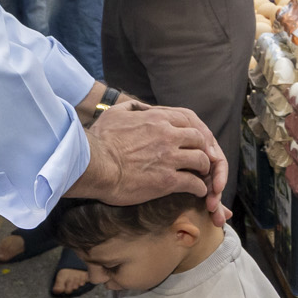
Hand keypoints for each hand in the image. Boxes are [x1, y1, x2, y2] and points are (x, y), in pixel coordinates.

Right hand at [69, 97, 228, 221]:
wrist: (94, 165)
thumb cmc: (99, 141)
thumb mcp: (114, 114)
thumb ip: (130, 107)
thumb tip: (139, 106)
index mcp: (157, 119)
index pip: (188, 119)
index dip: (194, 131)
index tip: (193, 141)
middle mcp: (168, 135)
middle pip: (199, 139)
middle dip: (203, 149)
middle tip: (201, 158)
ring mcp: (169, 158)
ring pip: (201, 160)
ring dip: (204, 169)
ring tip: (201, 175)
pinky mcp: (167, 180)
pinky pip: (194, 183)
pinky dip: (199, 188)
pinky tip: (197, 192)